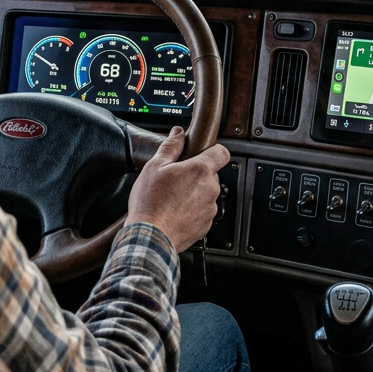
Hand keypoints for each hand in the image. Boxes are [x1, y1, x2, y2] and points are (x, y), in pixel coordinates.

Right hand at [125, 126, 229, 253]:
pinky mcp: (206, 225)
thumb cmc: (150, 203)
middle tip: (176, 179)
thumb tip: (178, 133)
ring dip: (194, 194)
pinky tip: (175, 212)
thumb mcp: (154, 166)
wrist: (150, 237)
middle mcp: (210, 189)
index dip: (213, 150)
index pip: (222, 153)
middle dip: (196, 175)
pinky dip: (192, 211)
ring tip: (172, 198)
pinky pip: (202, 212)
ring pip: (206, 194)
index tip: (203, 152)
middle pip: (211, 175)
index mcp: (200, 170)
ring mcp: (210, 208)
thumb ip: (171, 146)